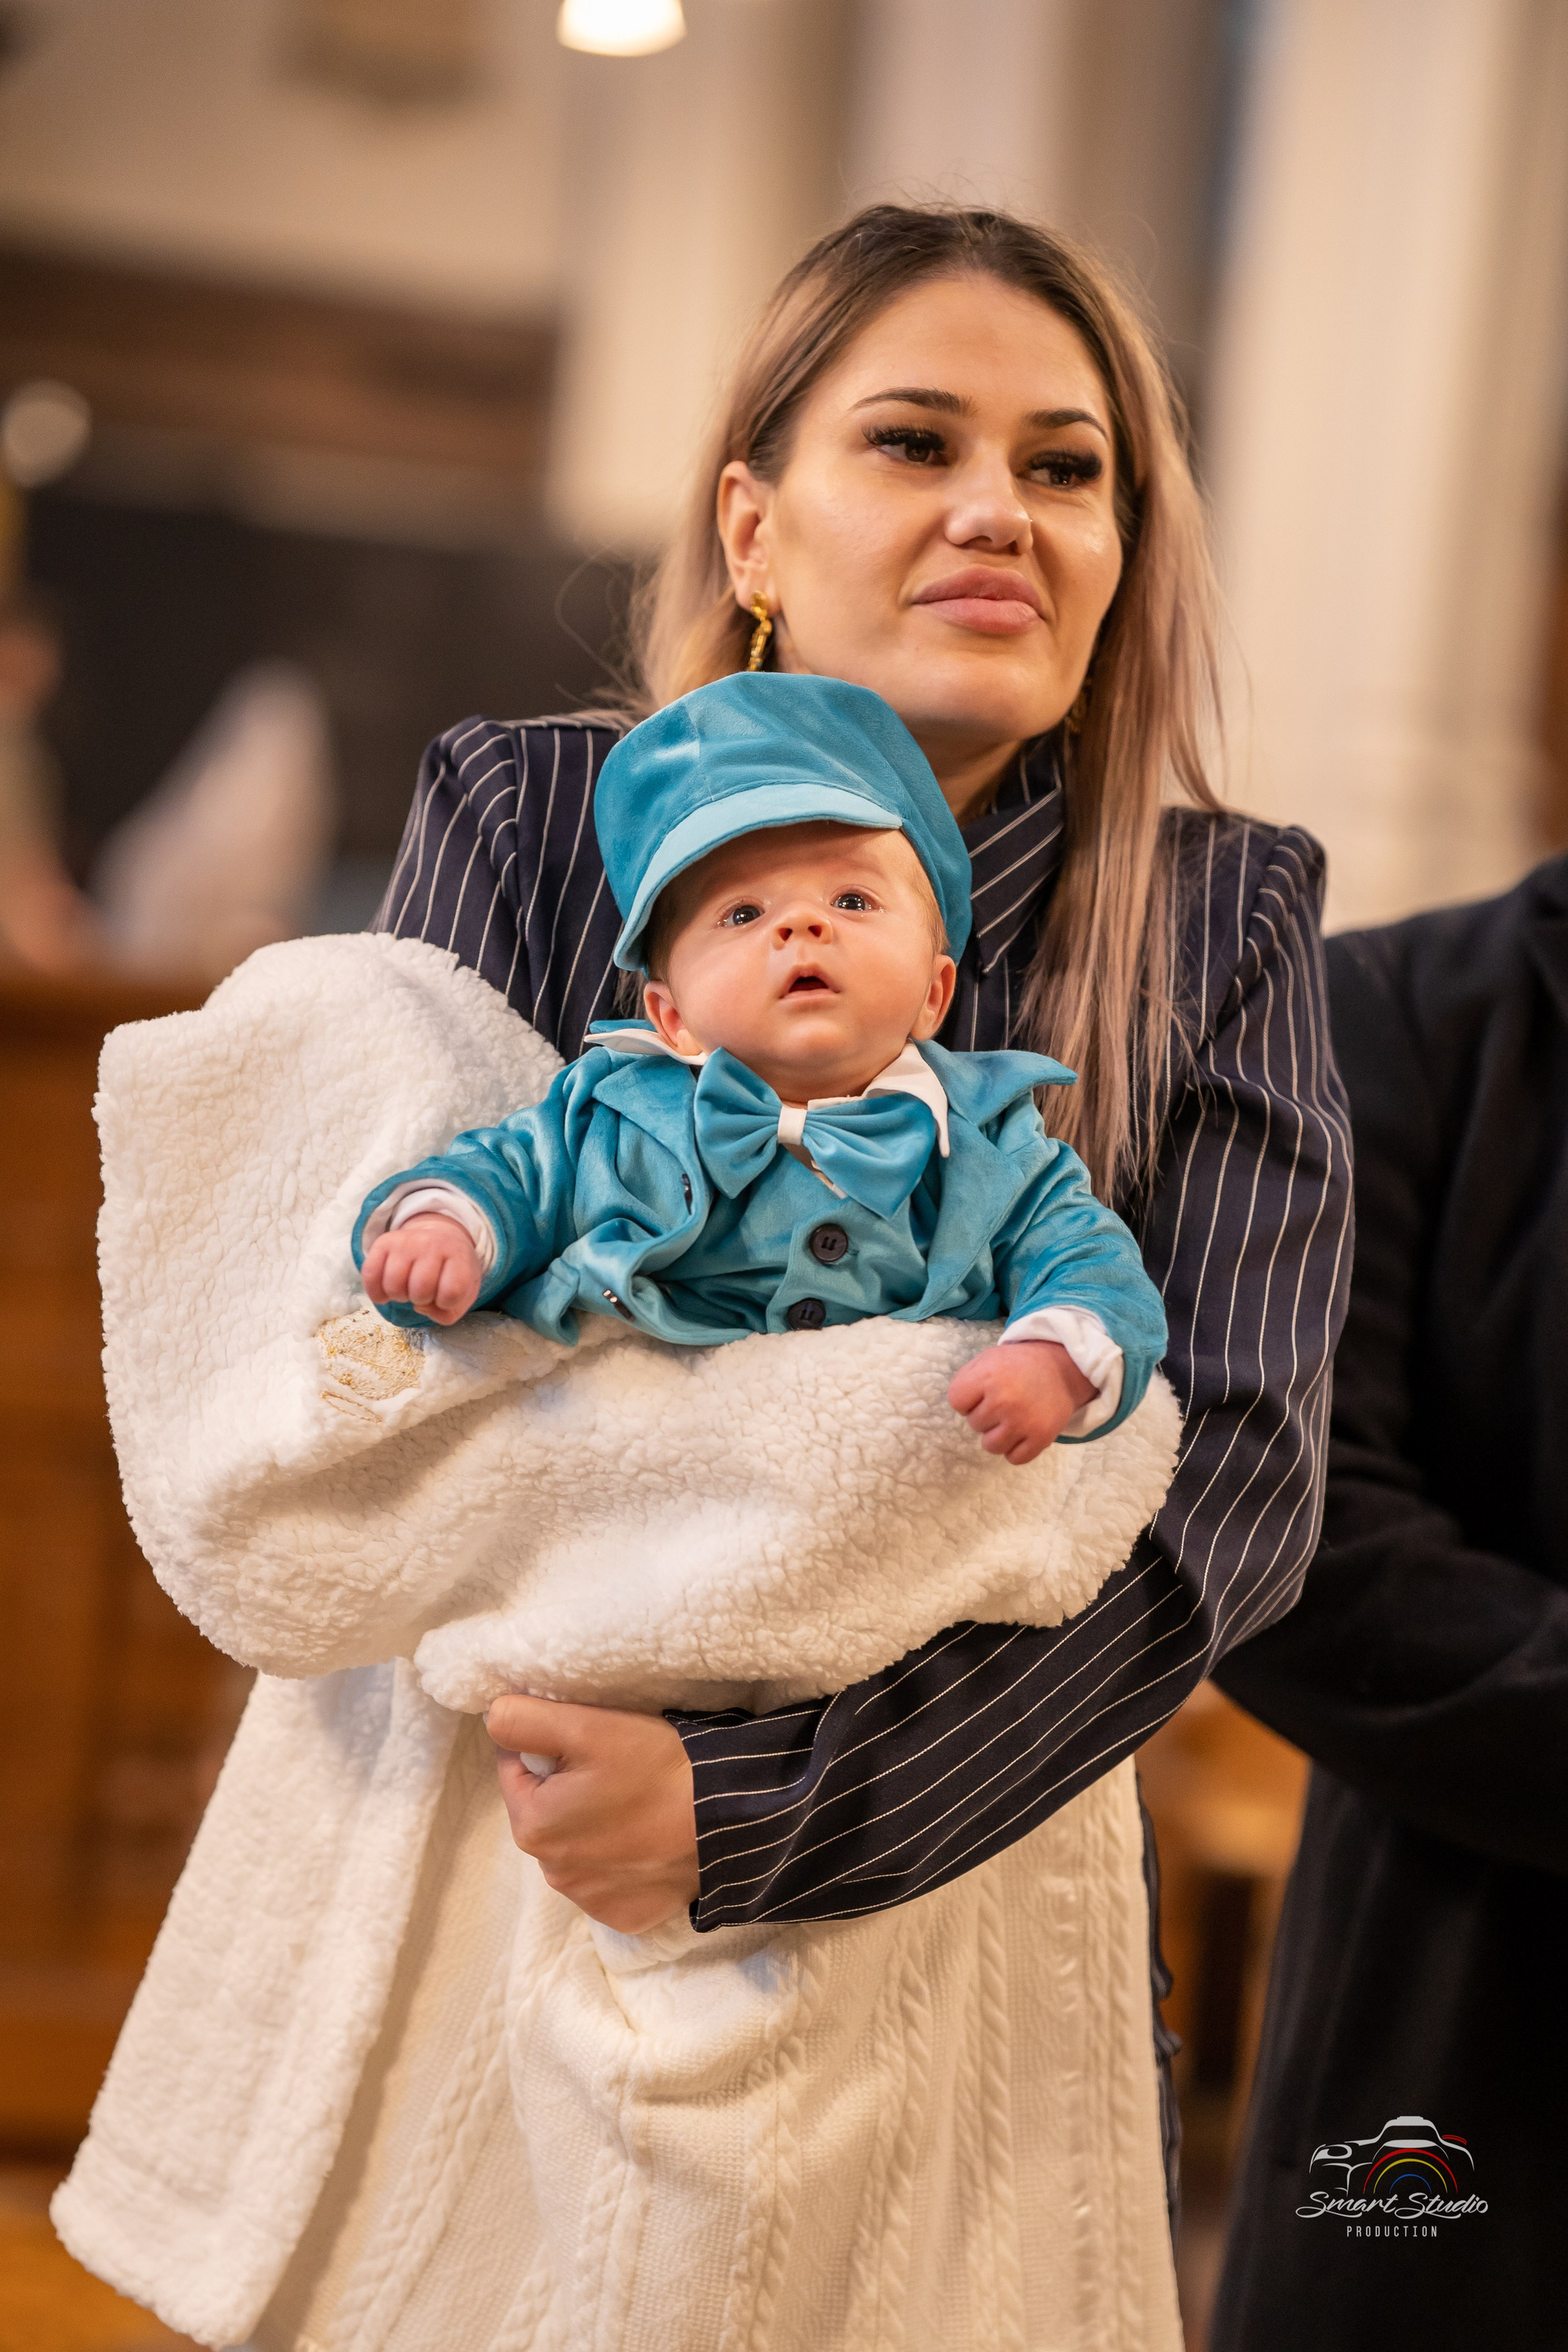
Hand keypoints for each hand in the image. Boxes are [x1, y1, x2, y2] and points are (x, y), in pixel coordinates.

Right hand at [361, 1212, 480, 1324]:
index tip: (443, 1295)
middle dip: (420, 1299)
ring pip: (393, 1285)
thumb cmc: (451, 1273)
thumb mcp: (463, 1294)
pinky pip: (370, 1274)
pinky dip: (375, 1292)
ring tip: (406, 1288)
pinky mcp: (383, 1242)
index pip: (451, 1292)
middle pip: (420, 1290)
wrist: (440, 1239)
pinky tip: (386, 1292)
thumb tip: (420, 1307)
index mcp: (459, 1256)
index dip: (445, 1303)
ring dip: (399, 1296)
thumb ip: (447, 1313)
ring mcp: (406, 1241)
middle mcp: (432, 1243)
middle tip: (422, 1292)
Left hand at [485, 1694, 700, 1933]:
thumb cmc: (655, 1768)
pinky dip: (623, 1859)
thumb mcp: (585, 1726)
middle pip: (546, 1811)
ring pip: (576, 1847)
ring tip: (638, 1802)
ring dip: (594, 1825)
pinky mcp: (626, 1916)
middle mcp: (553, 1874)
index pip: (517, 1769)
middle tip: (616, 1767)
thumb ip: (523, 1719)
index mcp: (532, 1827)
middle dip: (568, 1788)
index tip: (588, 1740)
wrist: (729, 1820)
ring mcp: (591, 1901)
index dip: (548, 1746)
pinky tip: (649, 1839)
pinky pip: (609, 1880)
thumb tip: (493, 1717)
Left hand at [947, 1338, 1096, 1465]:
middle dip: (985, 1414)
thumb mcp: (987, 1359)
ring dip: (998, 1435)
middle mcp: (1004, 1400)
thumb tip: (960, 1407)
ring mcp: (1023, 1421)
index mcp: (987, 1376)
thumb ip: (966, 1380)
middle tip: (1005, 1401)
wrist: (1061, 1369)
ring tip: (1012, 1418)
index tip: (983, 1392)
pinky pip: (1014, 1458)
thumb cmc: (1018, 1366)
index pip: (956, 1401)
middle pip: (974, 1424)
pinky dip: (1016, 1449)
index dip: (967, 1399)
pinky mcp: (1041, 1437)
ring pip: (991, 1446)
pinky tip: (1023, 1432)